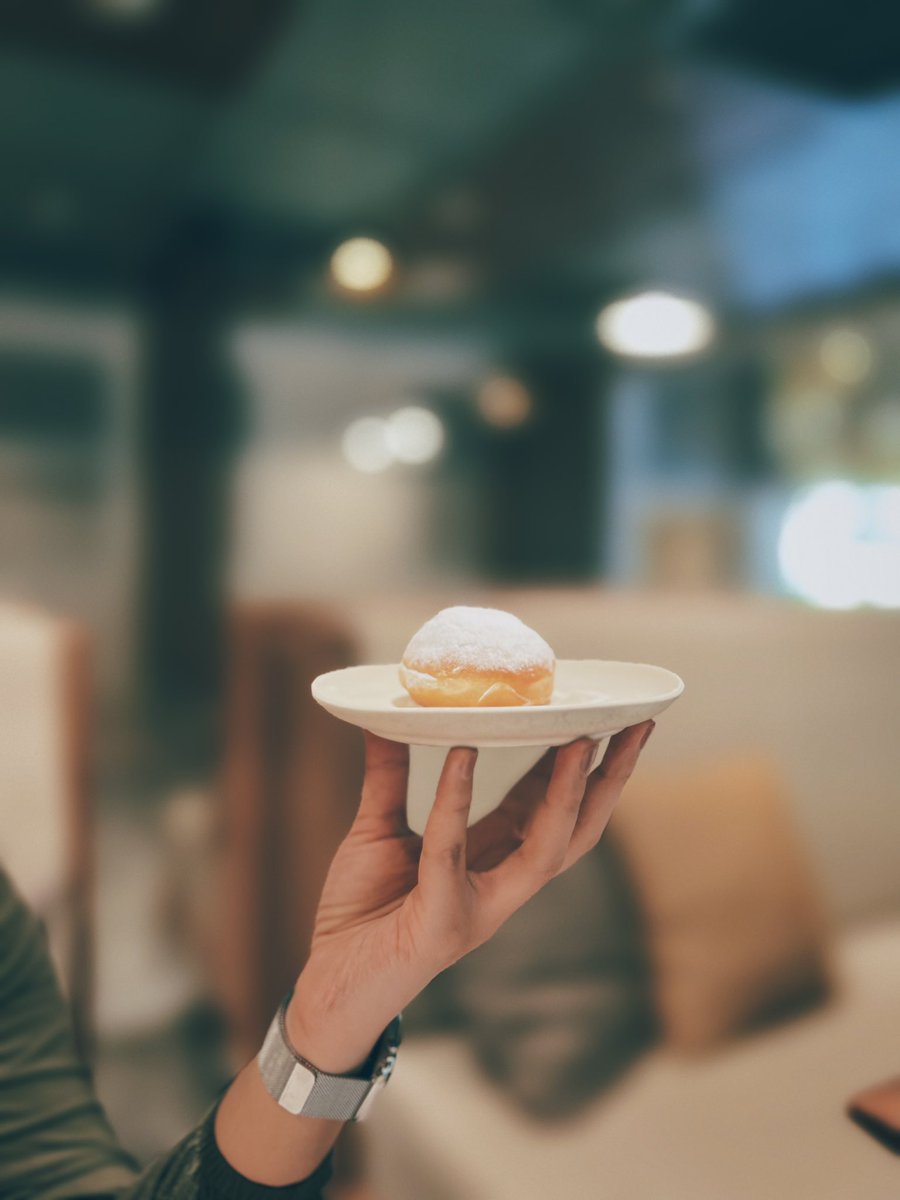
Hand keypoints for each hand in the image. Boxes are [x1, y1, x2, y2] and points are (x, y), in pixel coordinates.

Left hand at [287, 720, 653, 1072]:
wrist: (328, 982)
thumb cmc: (361, 913)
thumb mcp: (377, 830)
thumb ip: (388, 777)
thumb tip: (384, 719)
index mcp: (494, 861)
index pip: (551, 808)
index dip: (579, 765)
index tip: (602, 717)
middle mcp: (502, 886)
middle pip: (577, 831)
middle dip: (611, 781)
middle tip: (634, 725)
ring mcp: (480, 908)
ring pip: (547, 850)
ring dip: (569, 795)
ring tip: (581, 741)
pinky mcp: (444, 921)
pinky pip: (452, 849)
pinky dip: (455, 798)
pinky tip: (462, 755)